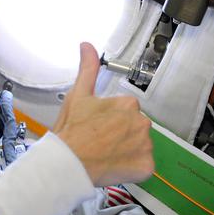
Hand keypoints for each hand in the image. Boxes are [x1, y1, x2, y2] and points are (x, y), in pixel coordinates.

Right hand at [52, 42, 154, 186]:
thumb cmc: (71, 131)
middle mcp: (141, 122)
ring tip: (107, 155)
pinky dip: (133, 168)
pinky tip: (116, 166)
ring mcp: (145, 145)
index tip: (98, 127)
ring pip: (141, 146)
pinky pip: (144, 166)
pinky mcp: (146, 166)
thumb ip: (88, 69)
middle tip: (101, 142)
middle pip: (136, 128)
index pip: (126, 111)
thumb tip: (87, 46)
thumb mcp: (77, 95)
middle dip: (122, 134)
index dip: (111, 120)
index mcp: (128, 104)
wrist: (68, 163)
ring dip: (129, 150)